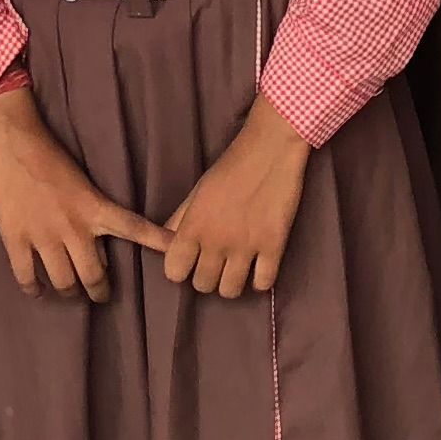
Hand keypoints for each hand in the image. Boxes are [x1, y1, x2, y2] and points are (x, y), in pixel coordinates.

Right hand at [0, 85, 169, 299]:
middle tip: (100, 296)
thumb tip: (100, 252)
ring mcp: (43, 236)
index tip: (176, 252)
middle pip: (92, 275)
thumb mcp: (82, 185)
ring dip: (68, 291)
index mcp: (94, 208)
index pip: (133, 227)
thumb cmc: (49, 156)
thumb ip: (94, 217)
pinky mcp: (16, 239)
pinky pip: (26, 276)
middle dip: (98, 290)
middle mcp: (73, 227)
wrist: (11, 142)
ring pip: (62, 281)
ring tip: (70, 292)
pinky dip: (33, 289)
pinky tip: (37, 291)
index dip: (157, 241)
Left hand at [163, 95, 310, 296]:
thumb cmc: (231, 166)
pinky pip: (263, 284)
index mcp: (193, 227)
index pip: (174, 272)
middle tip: (217, 261)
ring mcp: (246, 246)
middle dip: (207, 276)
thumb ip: (180, 219)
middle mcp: (216, 242)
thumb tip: (166, 243)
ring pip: (230, 291)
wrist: (271, 148)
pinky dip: (260, 279)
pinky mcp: (274, 246)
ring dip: (232, 281)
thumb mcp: (198, 190)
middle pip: (203, 286)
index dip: (181, 269)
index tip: (191, 261)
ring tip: (238, 266)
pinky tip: (260, 266)